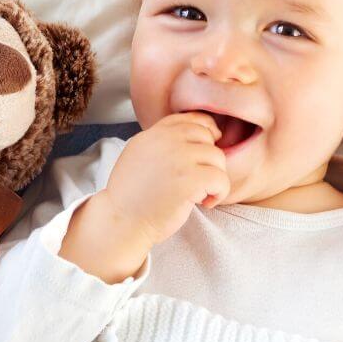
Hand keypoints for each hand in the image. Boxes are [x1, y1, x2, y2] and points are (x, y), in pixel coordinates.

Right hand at [102, 112, 230, 247]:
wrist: (121, 222)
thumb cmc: (132, 196)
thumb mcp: (139, 156)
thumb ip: (161, 142)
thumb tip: (195, 135)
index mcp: (152, 134)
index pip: (190, 119)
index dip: (206, 132)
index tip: (206, 151)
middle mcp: (165, 140)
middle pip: (207, 136)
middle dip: (209, 159)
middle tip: (200, 180)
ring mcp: (178, 158)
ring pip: (217, 157)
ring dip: (215, 177)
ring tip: (200, 194)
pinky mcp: (189, 180)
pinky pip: (221, 178)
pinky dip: (219, 193)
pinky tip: (204, 203)